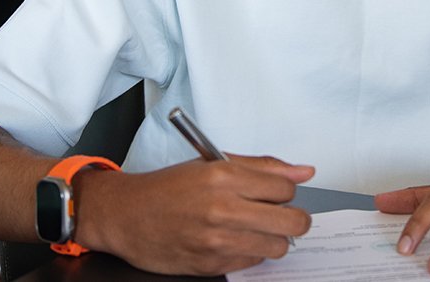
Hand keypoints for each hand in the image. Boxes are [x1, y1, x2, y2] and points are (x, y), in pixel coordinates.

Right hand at [73, 154, 313, 275]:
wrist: (126, 216)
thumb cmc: (167, 188)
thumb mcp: (212, 164)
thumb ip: (261, 167)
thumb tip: (304, 171)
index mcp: (223, 176)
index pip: (286, 188)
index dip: (285, 192)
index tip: (275, 194)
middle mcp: (222, 208)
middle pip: (292, 222)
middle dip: (294, 220)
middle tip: (280, 217)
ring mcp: (217, 240)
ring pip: (277, 247)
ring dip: (272, 239)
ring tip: (253, 229)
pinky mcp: (211, 264)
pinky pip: (252, 263)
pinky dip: (249, 253)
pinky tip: (232, 241)